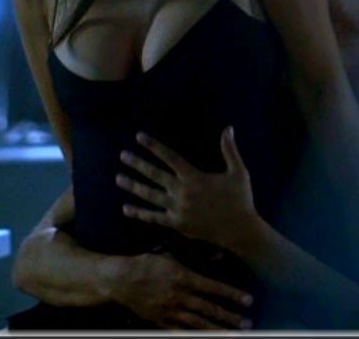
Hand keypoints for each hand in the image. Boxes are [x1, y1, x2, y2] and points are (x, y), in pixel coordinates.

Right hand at [111, 251, 253, 329]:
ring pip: (198, 323)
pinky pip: (181, 332)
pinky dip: (194, 336)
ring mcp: (170, 311)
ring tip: (233, 335)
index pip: (213, 287)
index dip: (232, 294)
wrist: (121, 280)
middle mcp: (179, 296)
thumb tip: (219, 256)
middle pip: (209, 309)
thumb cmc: (147, 264)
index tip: (249, 300)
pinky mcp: (161, 321)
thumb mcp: (170, 256)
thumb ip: (194, 258)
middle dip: (230, 317)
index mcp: (183, 277)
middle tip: (247, 324)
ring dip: (217, 330)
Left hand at [116, 127, 259, 248]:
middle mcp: (183, 192)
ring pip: (150, 196)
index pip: (170, 157)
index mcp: (195, 177)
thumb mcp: (238, 172)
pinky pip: (154, 217)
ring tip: (118, 178)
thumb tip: (228, 128)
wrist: (240, 231)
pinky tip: (126, 208)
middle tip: (122, 155)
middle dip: (137, 164)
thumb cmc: (240, 199)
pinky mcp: (177, 224)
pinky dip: (139, 213)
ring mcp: (178, 209)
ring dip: (133, 186)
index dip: (154, 146)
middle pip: (154, 175)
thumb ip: (230, 150)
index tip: (139, 137)